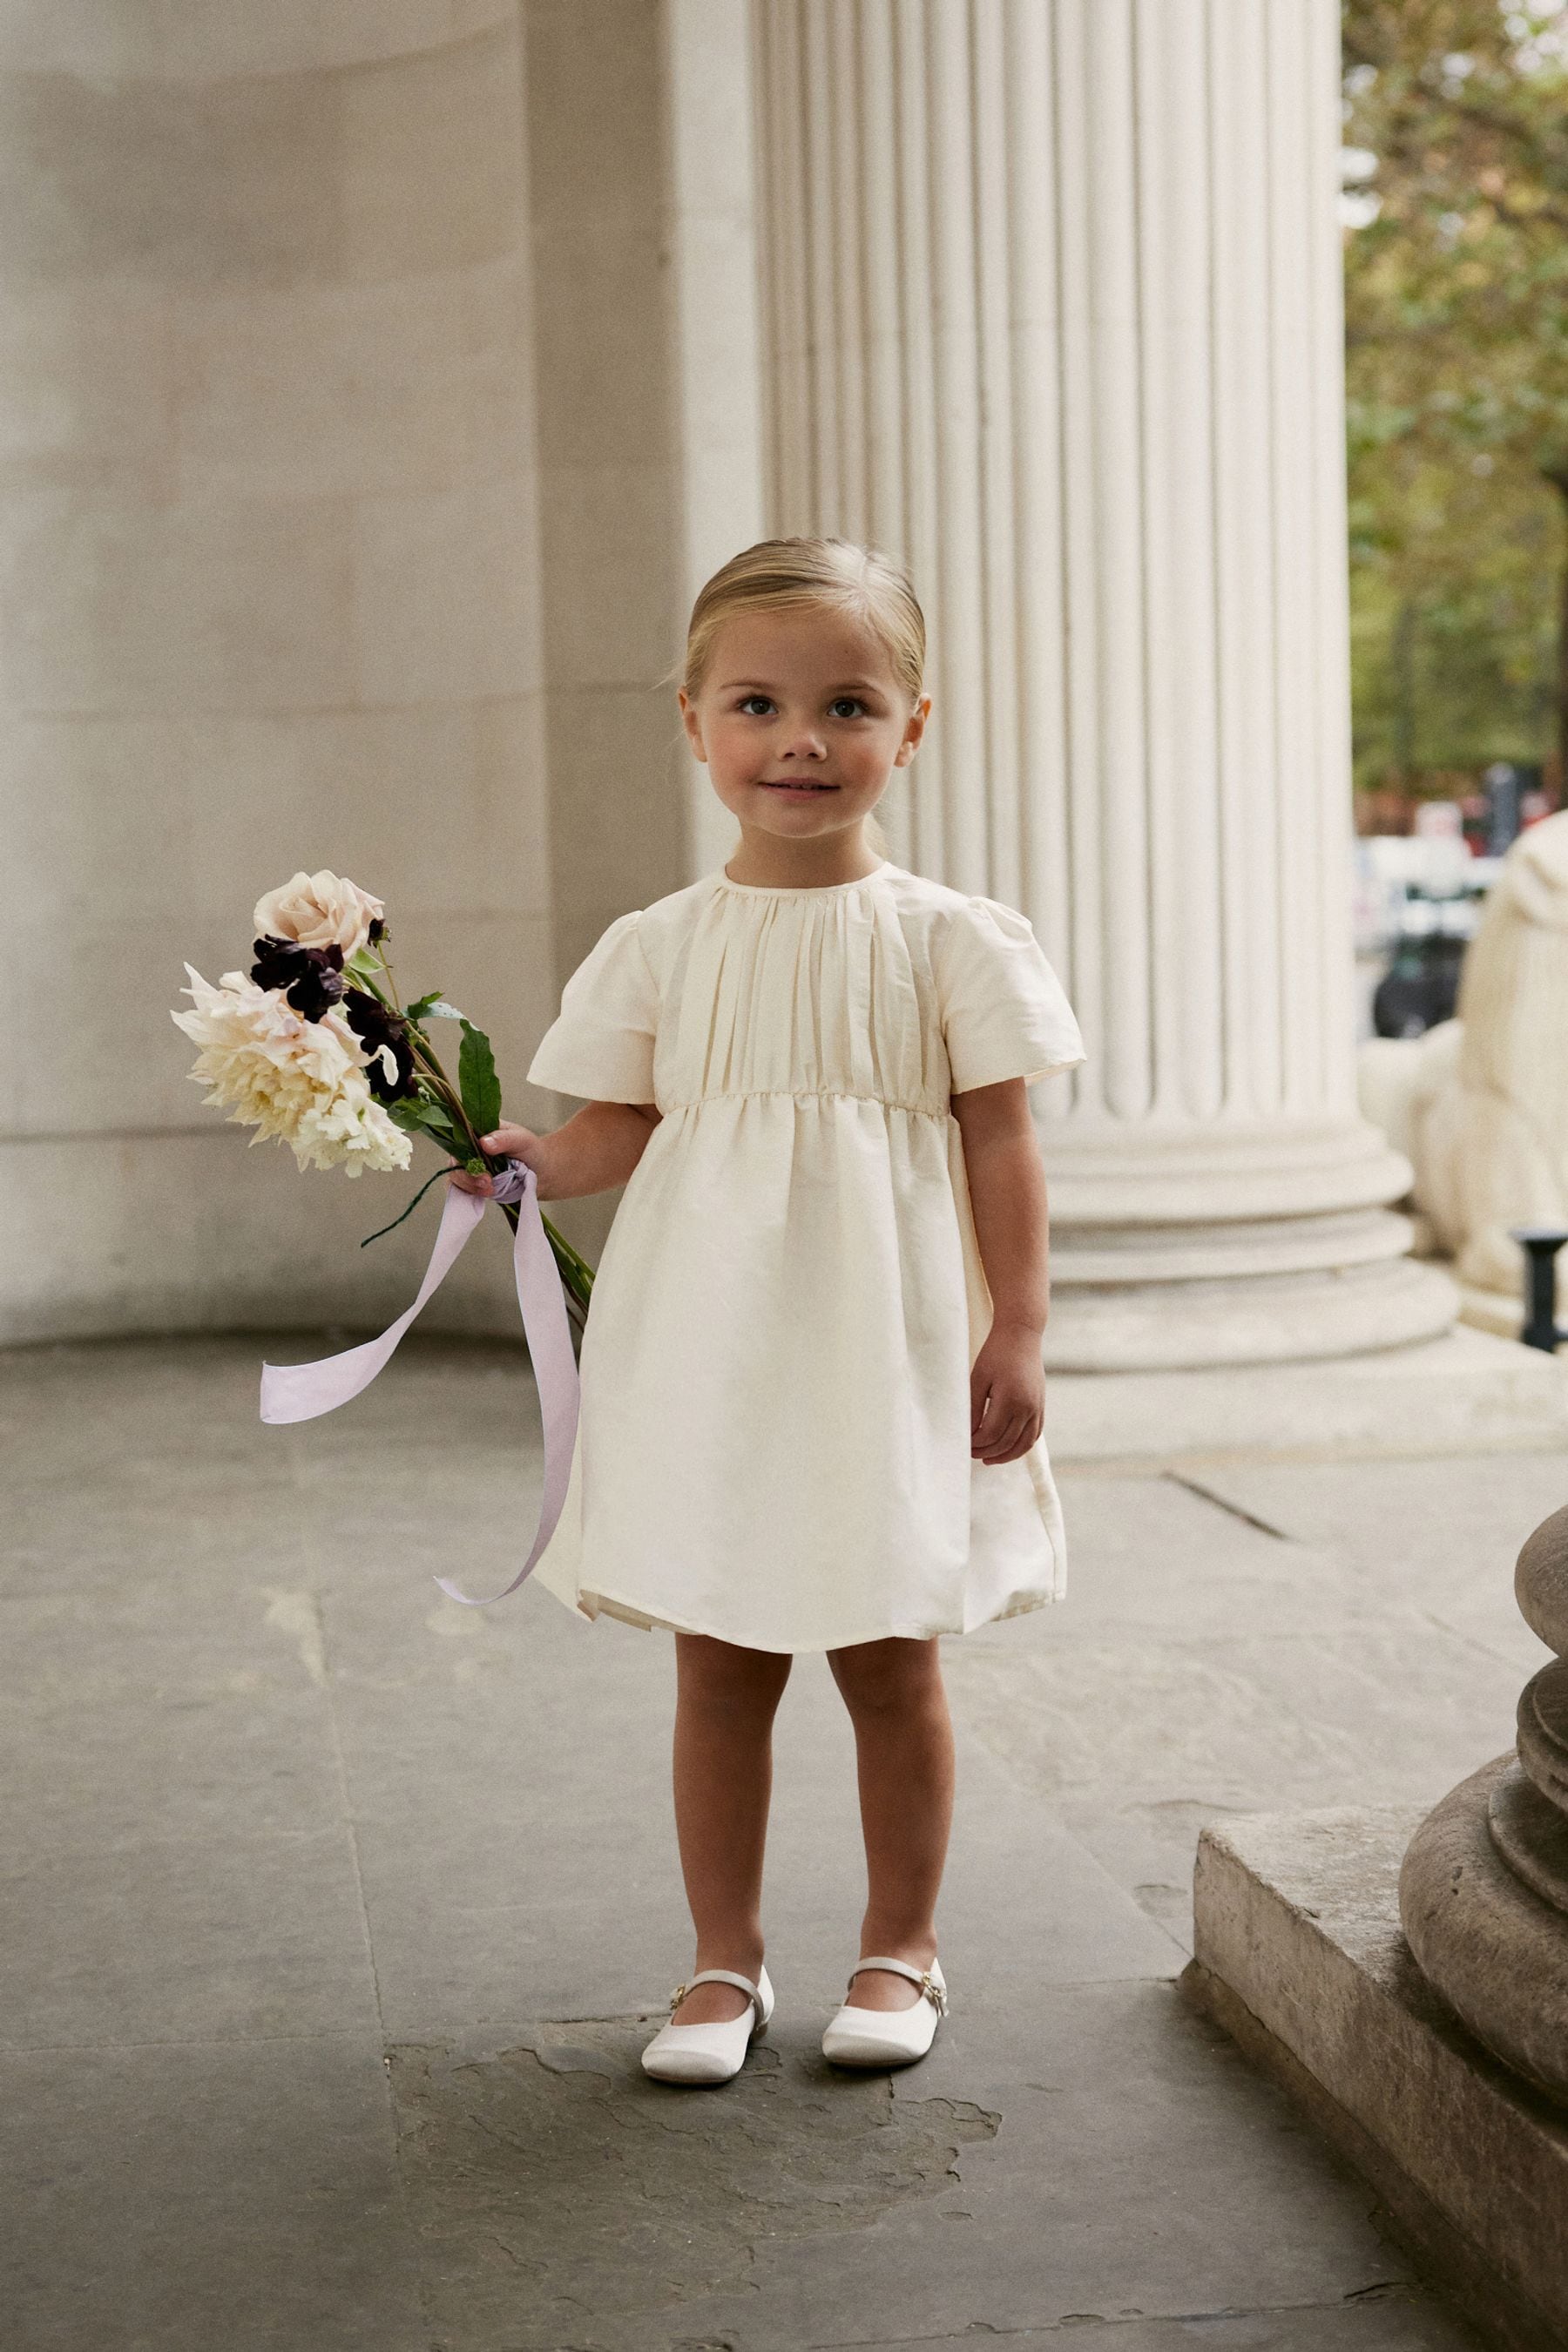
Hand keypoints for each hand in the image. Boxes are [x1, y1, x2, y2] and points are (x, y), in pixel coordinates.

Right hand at [446, 1122, 547, 1198]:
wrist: (542, 1173)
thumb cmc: (532, 1150)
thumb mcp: (521, 1139)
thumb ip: (503, 1139)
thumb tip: (483, 1142)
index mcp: (478, 1131)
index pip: (459, 1137)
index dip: (463, 1151)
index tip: (478, 1164)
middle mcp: (470, 1148)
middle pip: (455, 1160)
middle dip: (467, 1174)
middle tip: (487, 1181)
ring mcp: (470, 1166)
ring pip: (456, 1176)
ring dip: (470, 1186)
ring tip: (491, 1189)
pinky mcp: (473, 1183)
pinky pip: (461, 1189)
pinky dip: (469, 1194)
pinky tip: (484, 1194)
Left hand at [969, 1321, 1044, 1464]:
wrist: (1021, 1335)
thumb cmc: (995, 1354)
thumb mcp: (977, 1378)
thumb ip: (972, 1408)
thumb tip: (969, 1434)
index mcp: (1011, 1399)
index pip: (991, 1434)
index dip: (975, 1443)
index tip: (963, 1443)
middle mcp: (1028, 1407)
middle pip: (1006, 1442)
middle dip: (986, 1452)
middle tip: (970, 1453)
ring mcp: (1037, 1408)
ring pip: (1024, 1444)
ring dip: (1005, 1455)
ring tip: (987, 1459)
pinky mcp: (1041, 1406)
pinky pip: (1034, 1435)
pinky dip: (1021, 1446)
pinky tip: (1007, 1449)